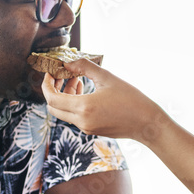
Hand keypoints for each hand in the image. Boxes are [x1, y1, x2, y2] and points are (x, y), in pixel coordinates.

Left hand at [43, 58, 166, 141]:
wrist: (146, 123)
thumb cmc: (131, 99)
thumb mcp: (107, 77)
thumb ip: (84, 67)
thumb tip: (67, 63)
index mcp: (84, 107)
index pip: (51, 98)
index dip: (47, 84)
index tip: (51, 72)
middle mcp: (82, 121)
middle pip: (53, 107)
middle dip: (53, 90)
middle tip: (61, 75)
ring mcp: (86, 128)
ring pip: (63, 112)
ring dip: (65, 95)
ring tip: (76, 79)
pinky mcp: (92, 130)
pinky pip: (74, 116)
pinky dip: (74, 103)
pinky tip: (85, 90)